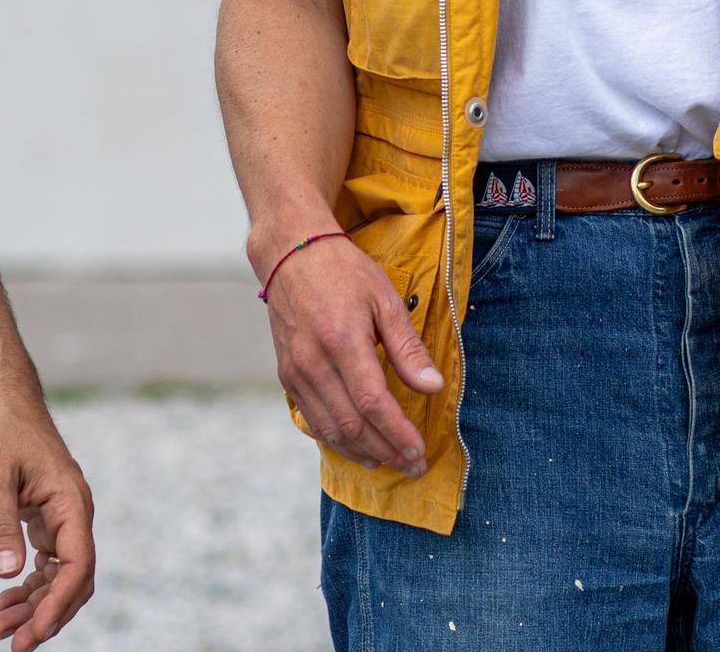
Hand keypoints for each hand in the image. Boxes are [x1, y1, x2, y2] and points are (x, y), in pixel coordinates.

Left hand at [0, 388, 94, 649]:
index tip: (29, 636)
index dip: (57, 606)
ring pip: (61, 574)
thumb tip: (6, 575)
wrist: (3, 399)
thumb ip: (0, 526)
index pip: (78, 565)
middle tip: (11, 645)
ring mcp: (63, 515)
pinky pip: (49, 561)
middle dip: (47, 614)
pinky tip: (6, 599)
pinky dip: (31, 585)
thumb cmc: (0, 431)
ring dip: (36, 604)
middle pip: (75, 577)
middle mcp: (75, 512)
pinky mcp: (48, 516)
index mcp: (72, 502)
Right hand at [264, 234, 443, 477]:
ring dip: (361, 452)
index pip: (374, 403)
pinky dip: (336, 438)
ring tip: (389, 460)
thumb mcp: (384, 299)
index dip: (398, 434)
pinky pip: (312, 419)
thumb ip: (407, 347)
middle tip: (411, 464)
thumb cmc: (344, 271)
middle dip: (386, 451)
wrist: (291, 254)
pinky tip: (357, 444)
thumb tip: (433, 386)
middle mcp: (314, 362)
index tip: (419, 451)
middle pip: (352, 425)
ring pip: (329, 429)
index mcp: (342, 341)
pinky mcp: (287, 375)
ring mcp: (296, 372)